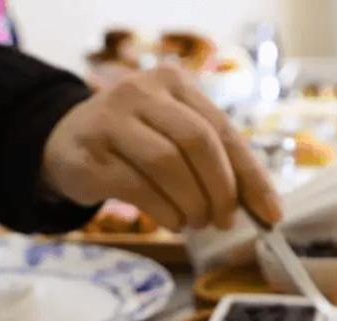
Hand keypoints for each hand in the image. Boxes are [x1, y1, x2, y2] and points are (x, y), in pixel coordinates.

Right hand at [41, 64, 281, 231]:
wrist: (65, 142)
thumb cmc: (135, 143)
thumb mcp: (174, 135)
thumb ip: (214, 159)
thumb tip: (261, 207)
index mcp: (174, 82)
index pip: (223, 130)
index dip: (251, 176)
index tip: (271, 213)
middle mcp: (140, 92)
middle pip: (198, 142)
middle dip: (220, 190)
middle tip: (223, 220)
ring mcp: (110, 120)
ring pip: (168, 164)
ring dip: (192, 204)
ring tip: (195, 222)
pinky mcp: (89, 155)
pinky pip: (138, 187)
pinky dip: (164, 212)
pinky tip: (172, 222)